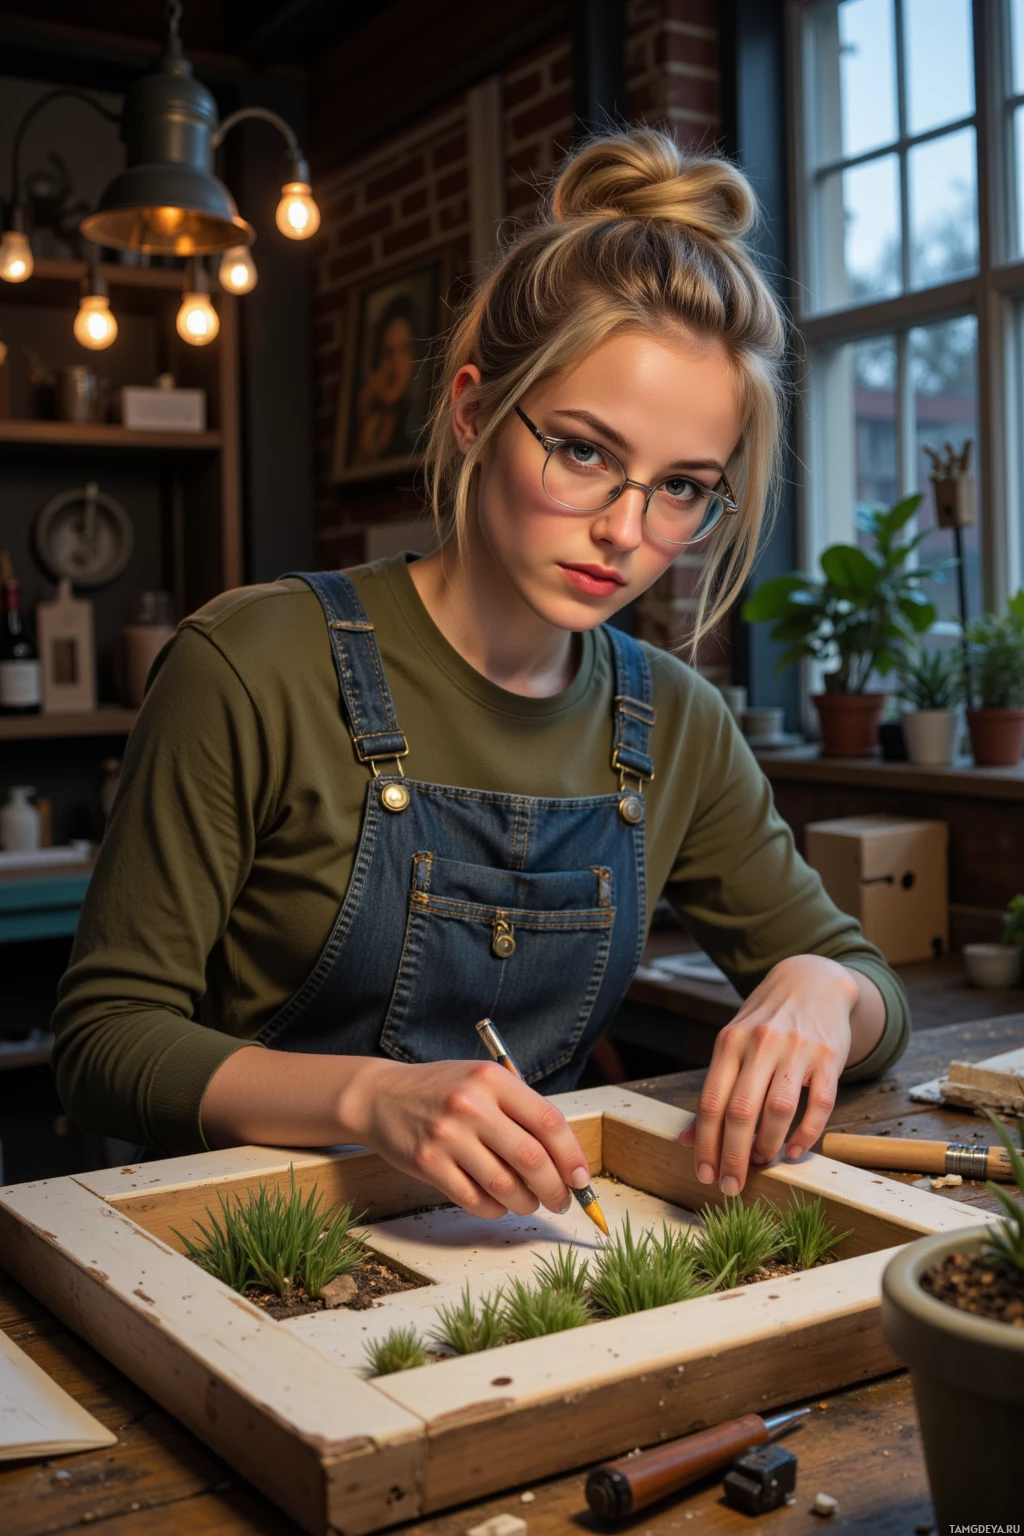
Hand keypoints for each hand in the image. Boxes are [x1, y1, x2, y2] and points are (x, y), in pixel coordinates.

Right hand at [338, 1057, 592, 1219]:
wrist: (382, 1095)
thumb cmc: (443, 1091)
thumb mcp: (483, 1083)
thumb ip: (521, 1112)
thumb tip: (565, 1161)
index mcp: (493, 1080)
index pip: (549, 1122)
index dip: (572, 1156)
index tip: (581, 1178)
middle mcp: (472, 1105)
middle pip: (531, 1158)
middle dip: (555, 1188)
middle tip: (560, 1200)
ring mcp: (448, 1135)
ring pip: (505, 1185)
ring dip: (525, 1202)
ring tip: (528, 1202)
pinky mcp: (428, 1163)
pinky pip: (474, 1200)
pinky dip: (494, 1209)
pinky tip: (497, 1203)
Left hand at [680, 955, 857, 1194]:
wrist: (813, 982)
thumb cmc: (766, 1022)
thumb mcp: (733, 1045)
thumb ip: (714, 1090)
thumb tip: (687, 1139)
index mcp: (730, 1041)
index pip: (712, 1101)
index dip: (706, 1143)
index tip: (705, 1174)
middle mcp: (762, 1043)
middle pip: (741, 1111)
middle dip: (734, 1156)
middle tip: (732, 1185)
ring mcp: (797, 1050)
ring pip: (778, 1110)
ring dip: (768, 1145)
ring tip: (762, 1161)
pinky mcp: (829, 1058)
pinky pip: (819, 1106)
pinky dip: (805, 1135)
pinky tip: (793, 1150)